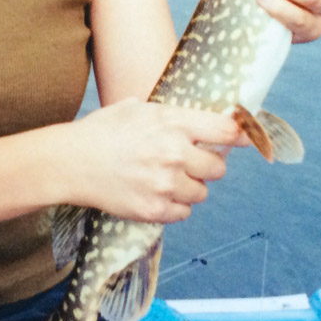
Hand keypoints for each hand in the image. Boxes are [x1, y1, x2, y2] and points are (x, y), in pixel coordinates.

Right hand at [71, 98, 242, 224]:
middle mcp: (174, 153)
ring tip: (164, 179)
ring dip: (189, 187)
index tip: (249, 139)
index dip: (241, 135)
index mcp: (172, 123)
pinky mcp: (154, 209)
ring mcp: (165, 184)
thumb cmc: (102, 131)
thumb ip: (171, 114)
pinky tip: (154, 193)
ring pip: (202, 192)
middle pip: (218, 168)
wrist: (70, 162)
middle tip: (187, 162)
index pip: (225, 132)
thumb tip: (202, 119)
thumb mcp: (137, 108)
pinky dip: (173, 206)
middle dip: (206, 166)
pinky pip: (183, 212)